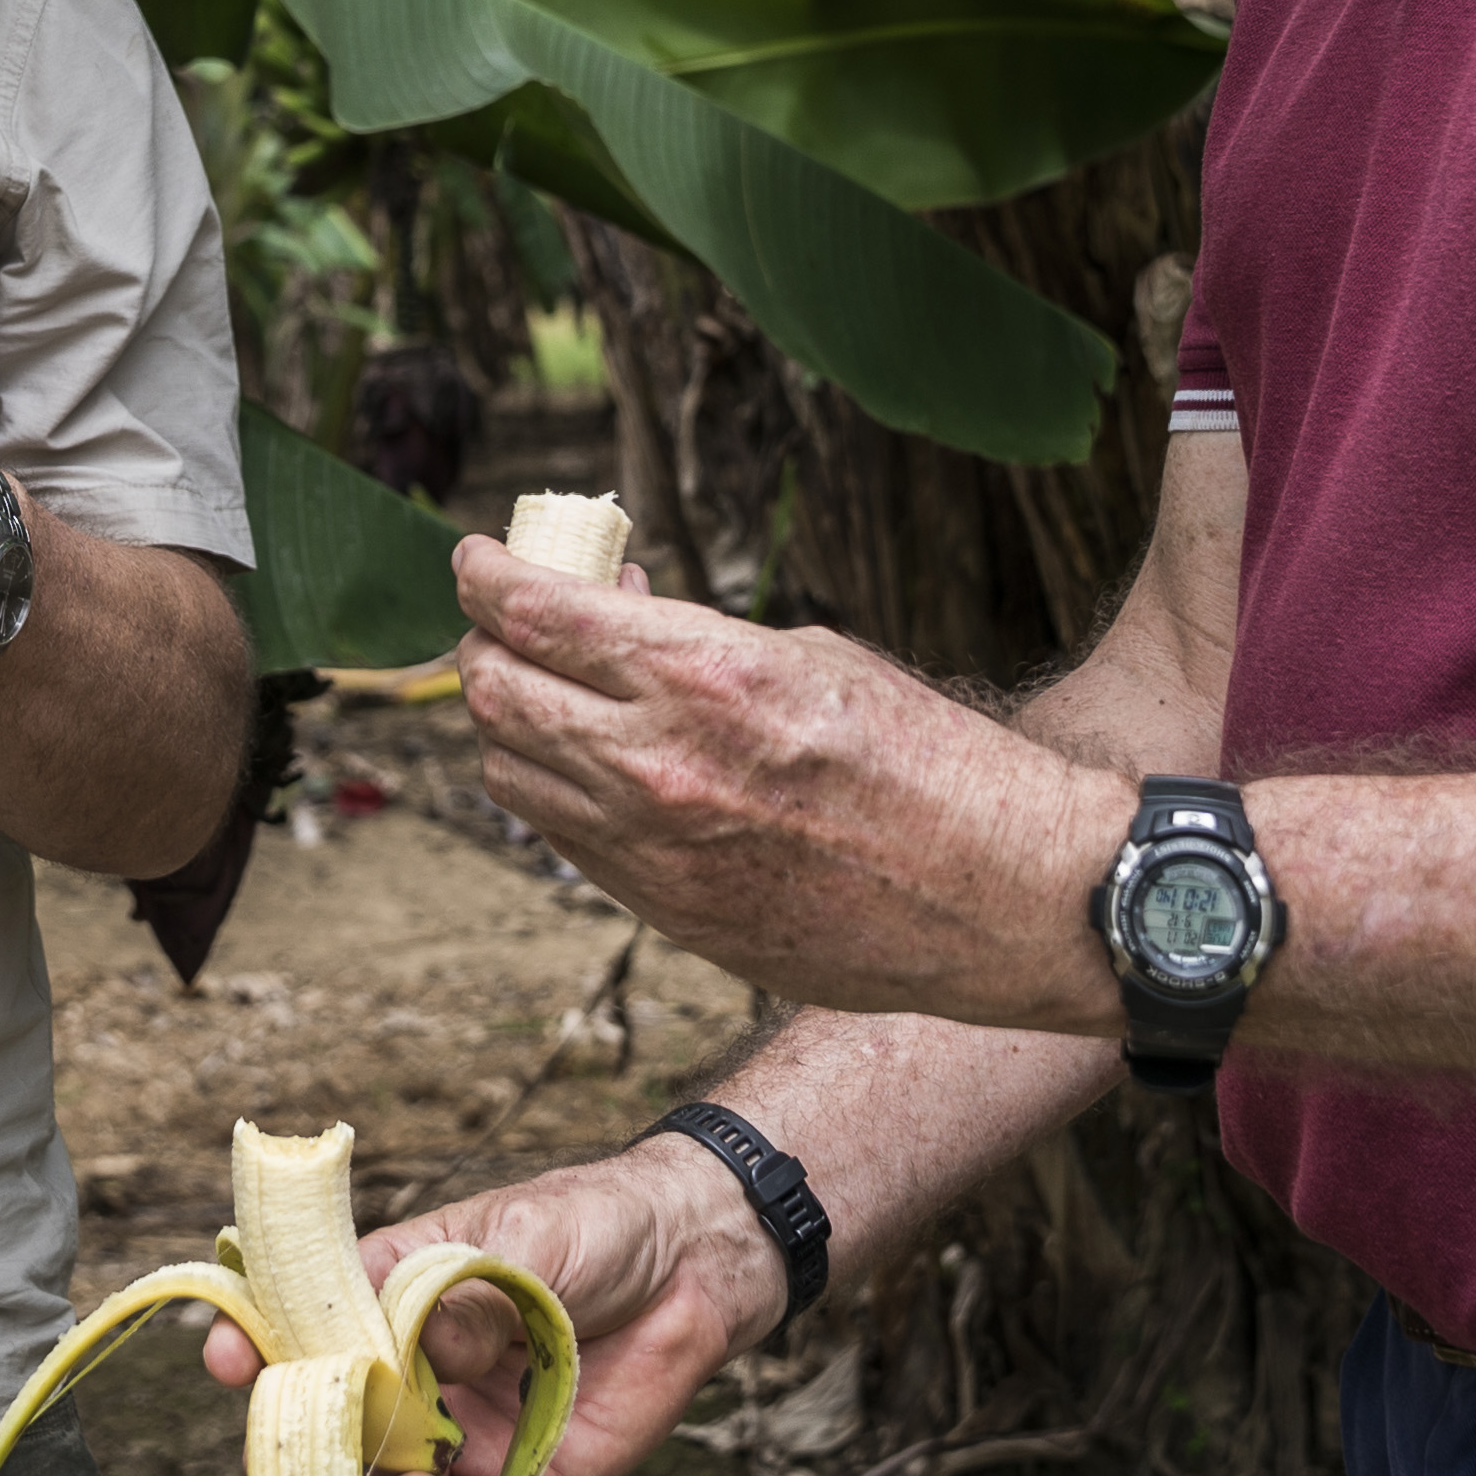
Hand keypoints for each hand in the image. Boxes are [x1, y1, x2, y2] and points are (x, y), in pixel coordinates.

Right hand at [197, 1137, 785, 1475]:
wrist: (698, 1260)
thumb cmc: (595, 1224)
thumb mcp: (525, 1241)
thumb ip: (467, 1300)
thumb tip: (420, 1351)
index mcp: (392, 1295)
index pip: (305, 1325)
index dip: (258, 1343)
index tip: (227, 1358)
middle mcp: (416, 1373)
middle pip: (342, 1427)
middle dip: (330, 1454)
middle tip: (344, 1462)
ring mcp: (466, 1432)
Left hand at [449, 536, 1120, 1027]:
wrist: (1000, 896)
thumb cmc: (929, 759)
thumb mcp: (811, 657)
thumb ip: (694, 641)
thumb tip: (614, 615)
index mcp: (701, 675)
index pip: (530, 614)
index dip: (485, 576)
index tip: (475, 560)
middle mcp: (656, 766)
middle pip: (494, 693)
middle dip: (486, 643)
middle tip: (508, 621)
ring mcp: (653, 853)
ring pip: (512, 773)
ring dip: (515, 721)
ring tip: (557, 689)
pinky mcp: (669, 916)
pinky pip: (567, 840)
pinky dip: (561, 788)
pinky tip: (601, 761)